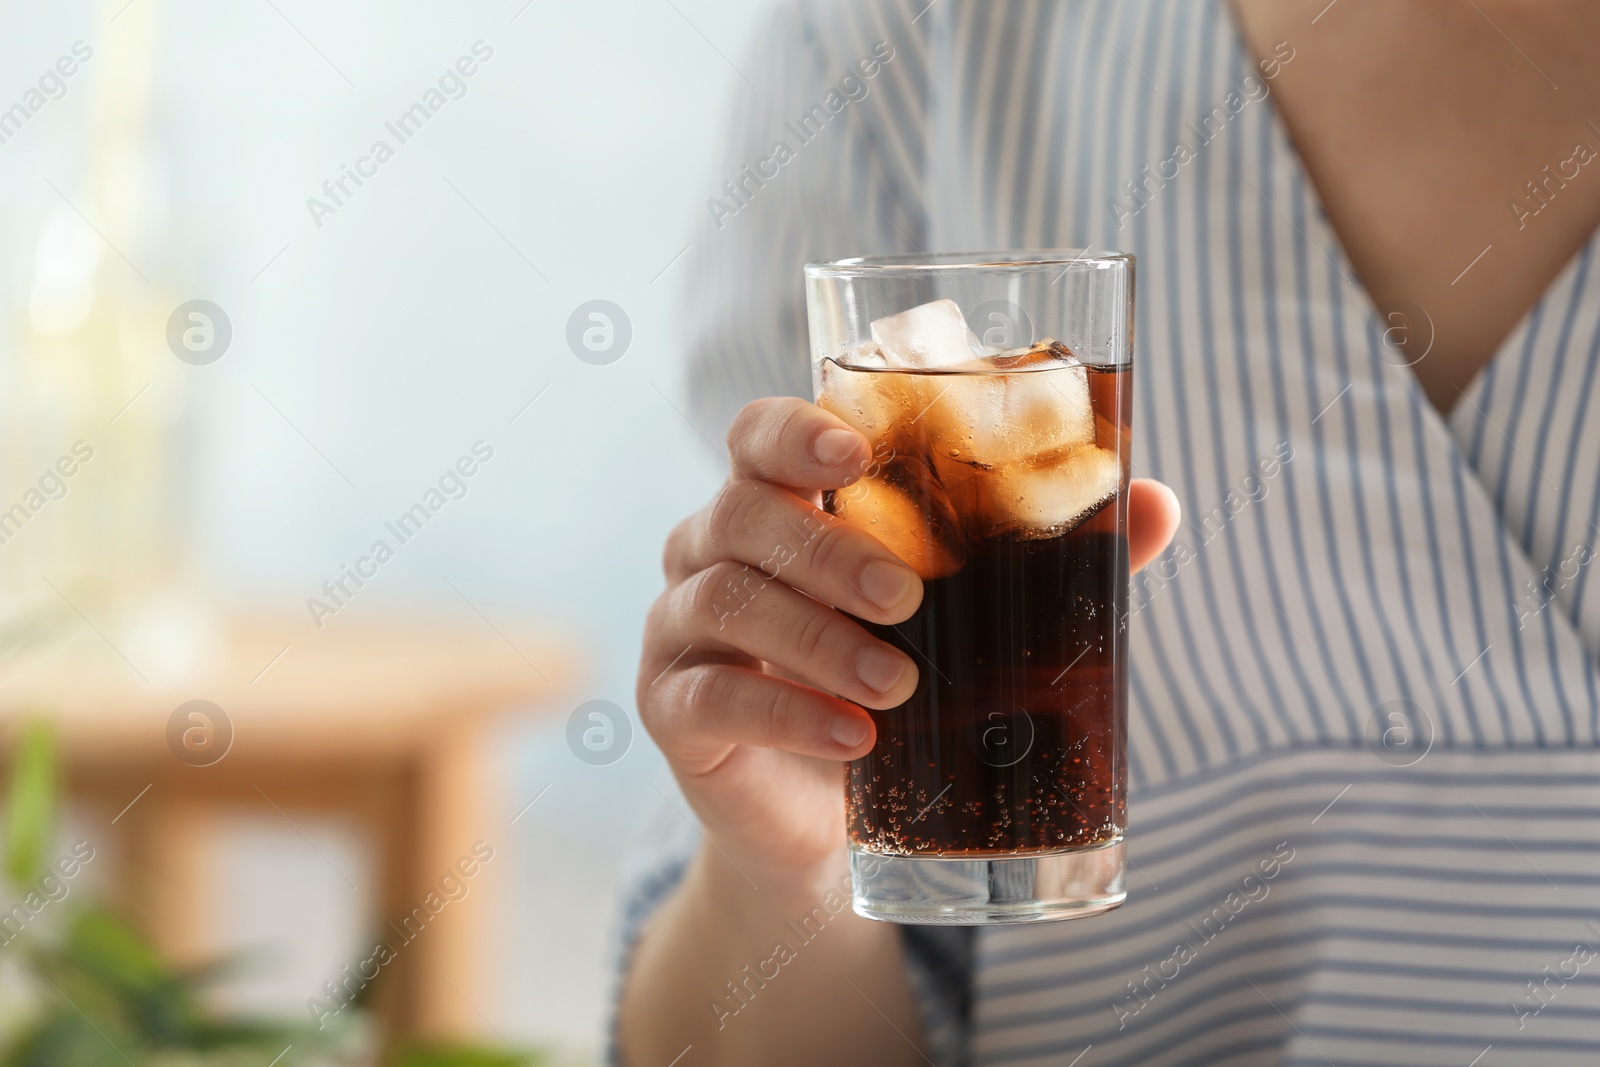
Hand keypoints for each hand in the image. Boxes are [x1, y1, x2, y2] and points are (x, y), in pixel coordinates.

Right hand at [637, 397, 1180, 889]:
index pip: (757, 436)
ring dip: (814, 638)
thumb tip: (1156, 503)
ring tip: (897, 684)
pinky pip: (709, 700)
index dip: (793, 430)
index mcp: (778, 503)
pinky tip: (852, 742)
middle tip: (910, 598)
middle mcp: (713, 550)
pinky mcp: (673, 710)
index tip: (858, 451)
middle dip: (827, 549)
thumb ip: (1046, 557)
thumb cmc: (895, 683)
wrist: (824, 817)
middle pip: (741, 513)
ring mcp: (681, 628)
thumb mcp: (965, 618)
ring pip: (724, 600)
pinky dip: (784, 716)